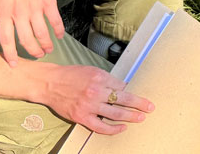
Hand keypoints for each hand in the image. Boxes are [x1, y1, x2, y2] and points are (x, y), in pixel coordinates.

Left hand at [0, 0, 62, 66]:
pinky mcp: (48, 1)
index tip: (14, 65)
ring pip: (41, 33)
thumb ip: (1, 9)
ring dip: (46, 44)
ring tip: (49, 48)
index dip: (10, 54)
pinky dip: (58, 30)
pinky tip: (60, 35)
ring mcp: (34, 7)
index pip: (5, 39)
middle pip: (25, 40)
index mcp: (4, 11)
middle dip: (32, 51)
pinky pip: (54, 20)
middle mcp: (18, 13)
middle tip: (38, 55)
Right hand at [35, 64, 152, 134]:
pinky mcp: (82, 117)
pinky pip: (101, 126)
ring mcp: (89, 105)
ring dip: (131, 116)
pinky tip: (122, 128)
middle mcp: (96, 91)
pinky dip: (113, 129)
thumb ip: (106, 79)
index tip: (135, 94)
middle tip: (150, 107)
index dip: (129, 90)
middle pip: (123, 99)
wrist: (49, 83)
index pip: (121, 86)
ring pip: (115, 113)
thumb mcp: (91, 71)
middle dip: (139, 104)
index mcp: (100, 77)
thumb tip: (121, 87)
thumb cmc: (70, 75)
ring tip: (141, 117)